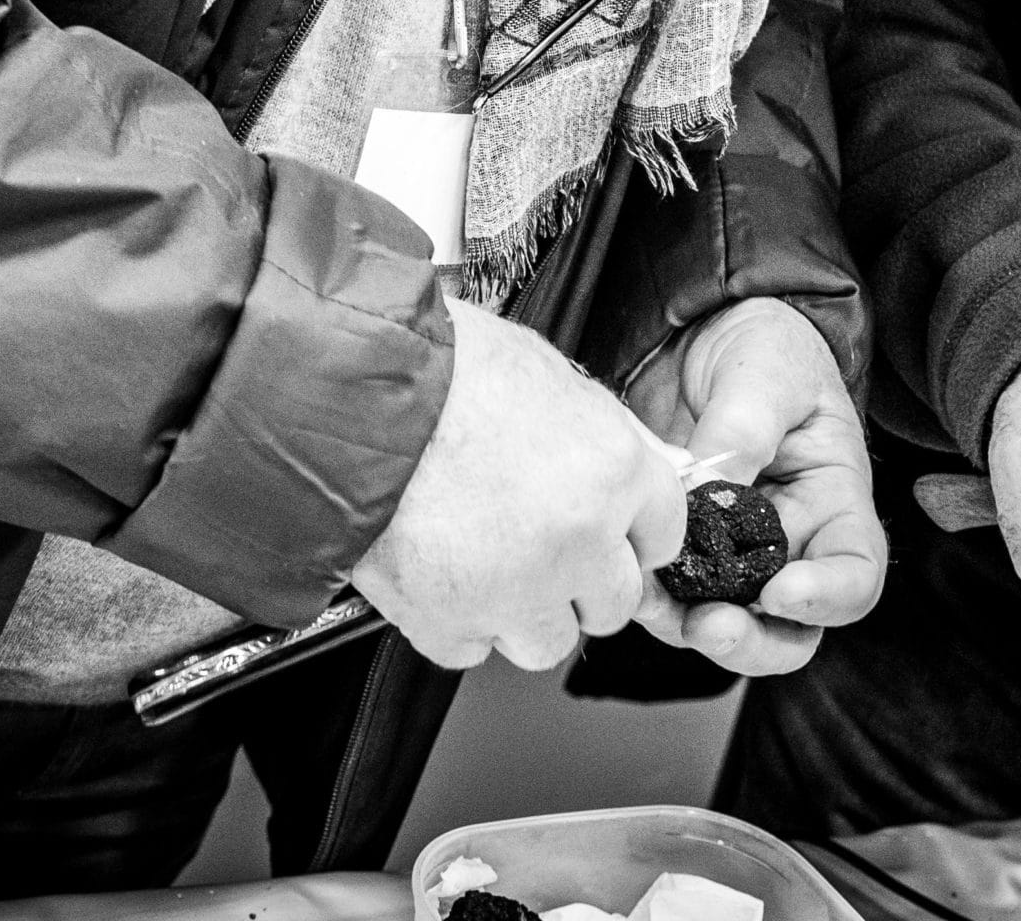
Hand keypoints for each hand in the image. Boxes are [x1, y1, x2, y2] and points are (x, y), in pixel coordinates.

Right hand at [354, 298, 685, 672]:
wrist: (354, 397)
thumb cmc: (445, 370)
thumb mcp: (552, 376)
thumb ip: (610, 432)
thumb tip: (646, 461)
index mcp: (614, 471)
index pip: (666, 534)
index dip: (635, 529)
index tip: (616, 529)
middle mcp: (576, 541)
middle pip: (615, 601)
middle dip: (586, 578)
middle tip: (546, 543)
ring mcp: (514, 592)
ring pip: (550, 640)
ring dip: (527, 610)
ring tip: (488, 557)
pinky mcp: (448, 623)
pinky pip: (475, 649)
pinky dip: (461, 621)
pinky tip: (444, 570)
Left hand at [627, 297, 884, 675]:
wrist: (704, 333)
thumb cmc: (762, 348)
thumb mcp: (767, 372)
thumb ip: (745, 428)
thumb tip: (709, 488)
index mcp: (834, 501)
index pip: (854, 571)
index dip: (827, 596)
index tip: (782, 591)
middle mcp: (792, 542)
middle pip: (791, 627)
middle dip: (751, 638)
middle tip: (710, 623)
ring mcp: (736, 556)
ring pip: (728, 624)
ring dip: (691, 626)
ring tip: (653, 600)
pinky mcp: (685, 553)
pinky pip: (673, 597)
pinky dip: (653, 600)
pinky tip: (632, 578)